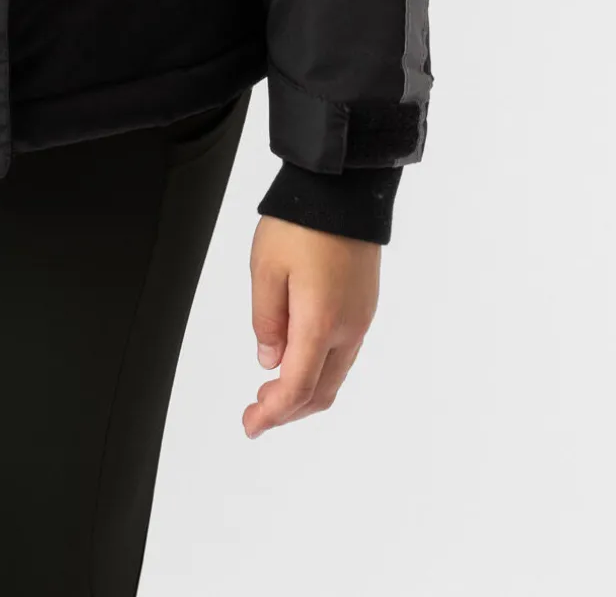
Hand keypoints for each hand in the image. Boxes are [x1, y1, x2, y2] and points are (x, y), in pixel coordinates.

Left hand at [243, 215, 380, 435]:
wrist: (343, 189)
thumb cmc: (300, 224)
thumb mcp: (266, 269)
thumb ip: (267, 320)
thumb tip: (271, 361)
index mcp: (320, 323)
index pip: (297, 387)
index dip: (273, 414)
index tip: (250, 425)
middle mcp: (348, 328)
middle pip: (321, 391)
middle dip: (289, 410)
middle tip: (257, 412)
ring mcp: (361, 317)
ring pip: (335, 374)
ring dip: (305, 390)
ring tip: (272, 390)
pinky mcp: (365, 305)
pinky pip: (343, 352)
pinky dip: (319, 369)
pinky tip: (298, 359)